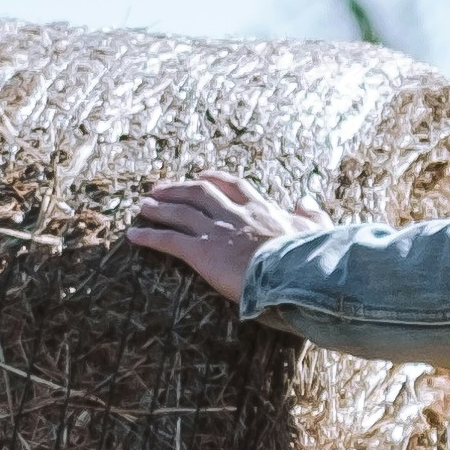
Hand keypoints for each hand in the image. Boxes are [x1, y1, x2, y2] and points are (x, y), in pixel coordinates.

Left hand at [127, 171, 311, 307]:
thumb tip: (306, 201)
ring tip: (142, 206)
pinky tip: (133, 235)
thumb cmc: (309, 258)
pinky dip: (149, 236)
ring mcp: (217, 231)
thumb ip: (311, 215)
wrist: (295, 274)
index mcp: (261, 209)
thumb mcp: (317, 232)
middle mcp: (235, 214)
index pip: (233, 186)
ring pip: (180, 212)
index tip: (202, 176)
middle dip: (177, 189)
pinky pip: (169, 240)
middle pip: (199, 192)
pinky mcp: (202, 251)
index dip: (214, 179)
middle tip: (159, 190)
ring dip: (158, 208)